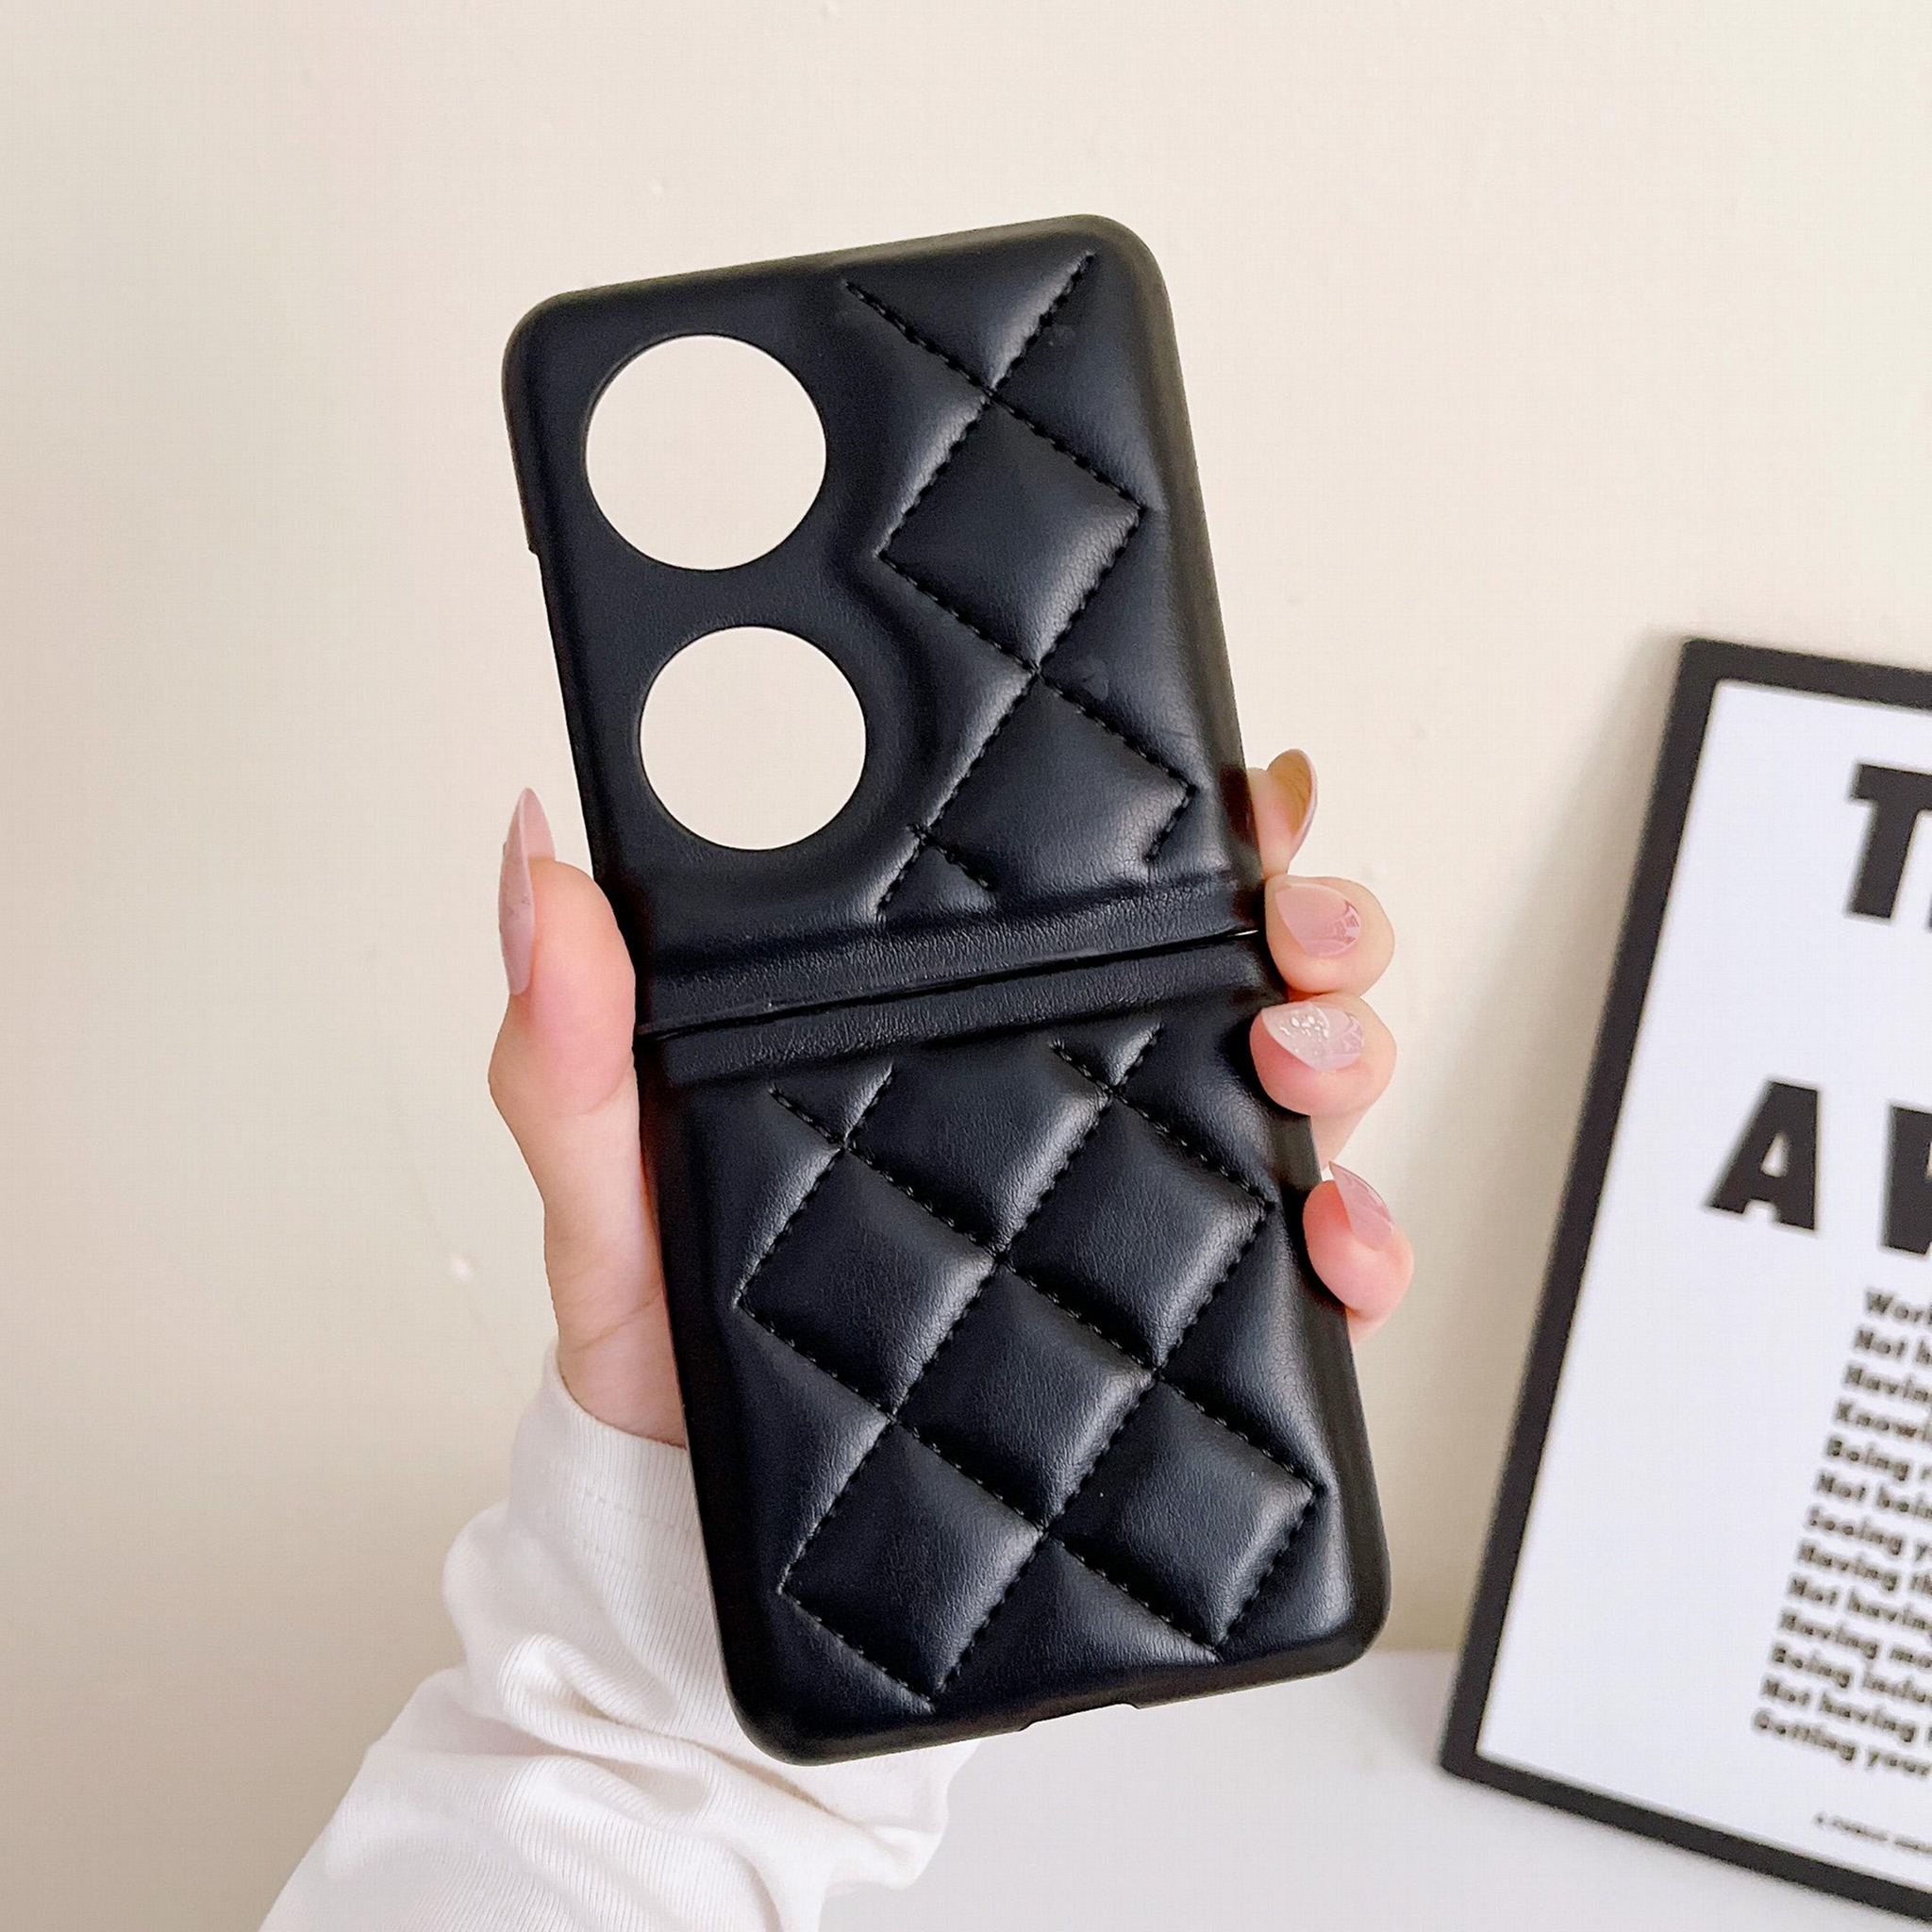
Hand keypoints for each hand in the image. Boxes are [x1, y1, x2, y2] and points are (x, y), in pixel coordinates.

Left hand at [488, 752, 1410, 1442]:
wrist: (704, 1558)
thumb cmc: (673, 1356)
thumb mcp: (612, 1191)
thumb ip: (575, 1045)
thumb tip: (537, 864)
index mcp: (961, 1031)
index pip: (1109, 897)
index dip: (1204, 830)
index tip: (1245, 799)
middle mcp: (1074, 1101)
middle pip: (1246, 975)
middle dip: (1314, 929)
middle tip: (1290, 948)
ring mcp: (1140, 1217)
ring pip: (1305, 1098)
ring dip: (1349, 1058)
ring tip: (1302, 1073)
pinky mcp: (1188, 1342)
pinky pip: (1309, 1279)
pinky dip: (1363, 1250)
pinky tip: (1339, 1250)